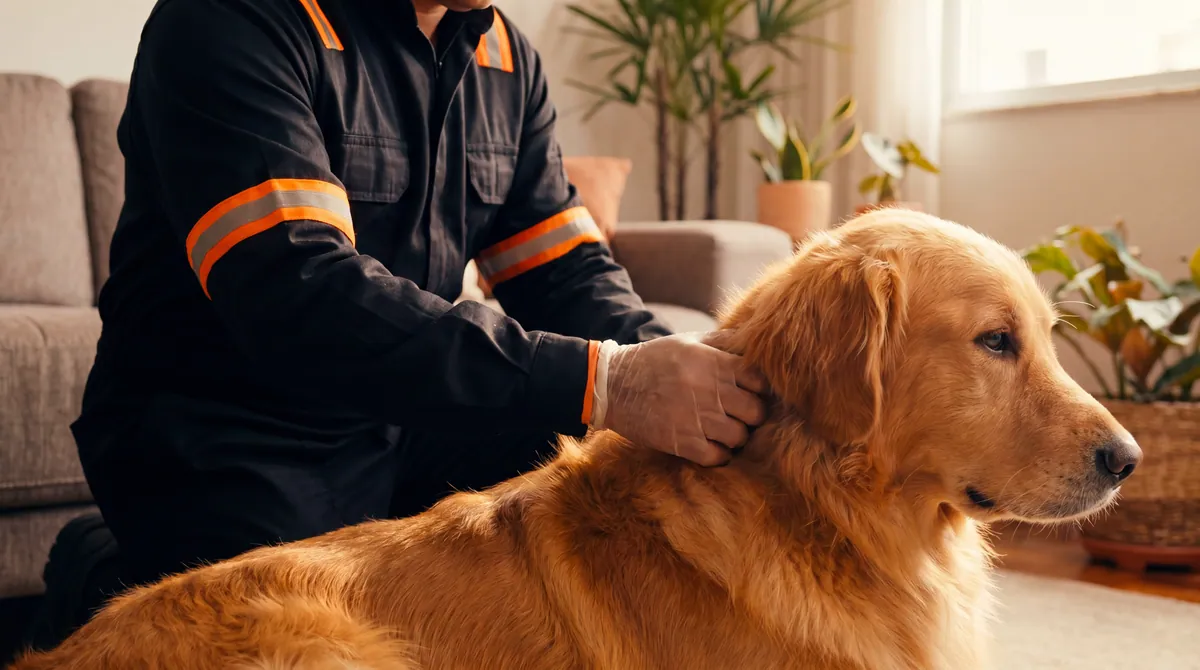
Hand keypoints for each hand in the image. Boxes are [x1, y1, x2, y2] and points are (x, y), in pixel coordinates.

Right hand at [590, 331, 768, 465]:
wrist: (614, 386)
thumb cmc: (654, 360)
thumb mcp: (688, 341)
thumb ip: (721, 342)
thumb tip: (752, 341)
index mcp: (714, 363)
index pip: (761, 381)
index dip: (759, 389)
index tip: (750, 393)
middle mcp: (710, 391)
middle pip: (756, 412)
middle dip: (751, 415)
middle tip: (739, 415)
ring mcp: (697, 419)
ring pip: (740, 437)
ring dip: (735, 436)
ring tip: (722, 430)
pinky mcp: (683, 442)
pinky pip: (719, 457)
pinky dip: (719, 454)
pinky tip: (710, 445)